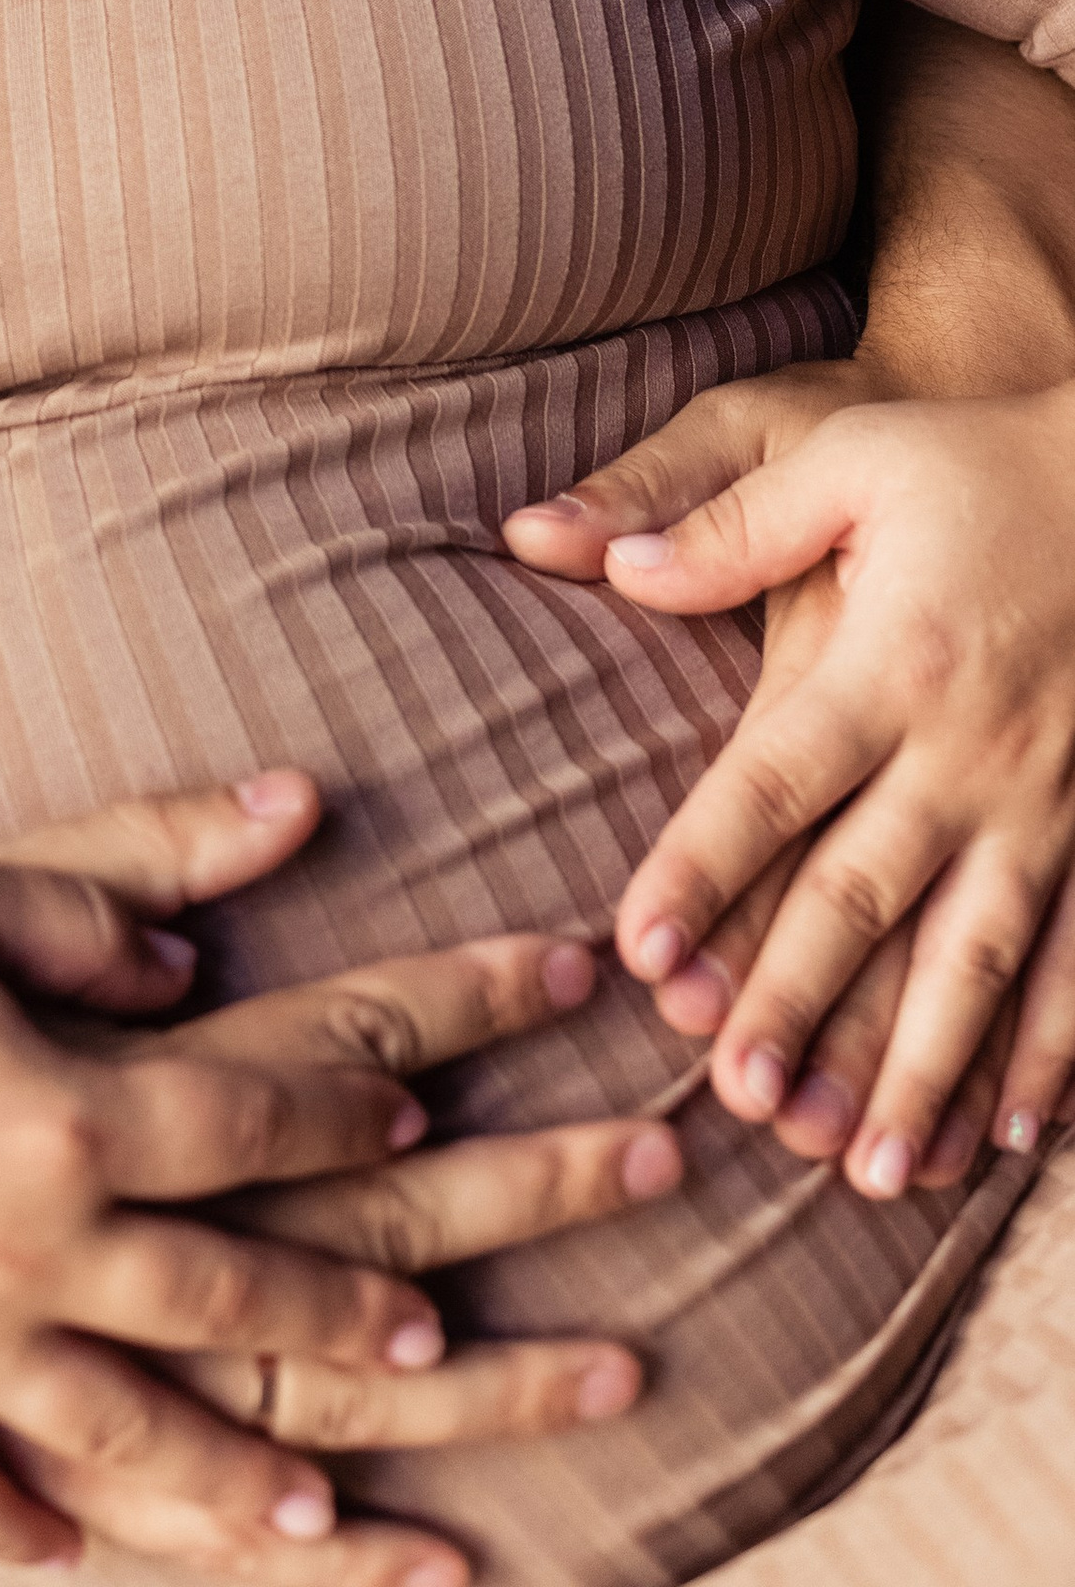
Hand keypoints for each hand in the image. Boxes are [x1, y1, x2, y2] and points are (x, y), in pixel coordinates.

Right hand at [0, 776, 627, 1581]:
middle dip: (350, 1317)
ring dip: (234, 1476)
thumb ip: (115, 884)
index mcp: (63, 1113)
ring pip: (126, 1434)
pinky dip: (24, 1526)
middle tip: (445, 1339)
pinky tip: (78, 1552)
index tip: (428, 1122)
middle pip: (226, 1297)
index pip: (255, 1128)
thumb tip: (258, 851)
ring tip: (325, 1504)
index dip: (353, 1124)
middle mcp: (28, 1252)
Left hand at [507, 373, 1074, 1196]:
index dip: (700, 868)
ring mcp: (1052, 802)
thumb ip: (725, 523)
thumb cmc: (980, 463)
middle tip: (737, 1100)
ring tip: (867, 1170)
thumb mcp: (847, 457)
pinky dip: (1054, 1057)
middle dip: (799, 1003)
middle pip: (866, 895)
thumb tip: (598, 561)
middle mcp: (968, 750)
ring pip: (979, 960)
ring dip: (923, 1069)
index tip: (637, 952)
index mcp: (888, 662)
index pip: (770, 784)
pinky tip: (1014, 1137)